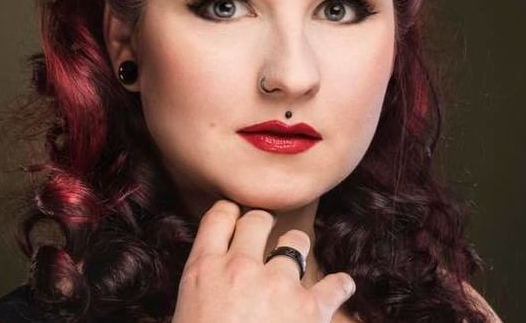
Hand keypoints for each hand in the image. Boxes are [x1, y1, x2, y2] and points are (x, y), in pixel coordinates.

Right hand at [171, 199, 355, 322]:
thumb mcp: (184, 317)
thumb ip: (201, 292)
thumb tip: (209, 289)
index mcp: (203, 271)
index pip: (219, 216)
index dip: (230, 213)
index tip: (236, 218)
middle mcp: (240, 267)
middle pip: (258, 219)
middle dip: (263, 225)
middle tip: (266, 237)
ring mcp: (277, 285)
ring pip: (296, 241)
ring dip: (297, 250)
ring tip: (296, 263)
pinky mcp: (310, 308)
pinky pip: (335, 284)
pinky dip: (340, 287)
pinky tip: (341, 289)